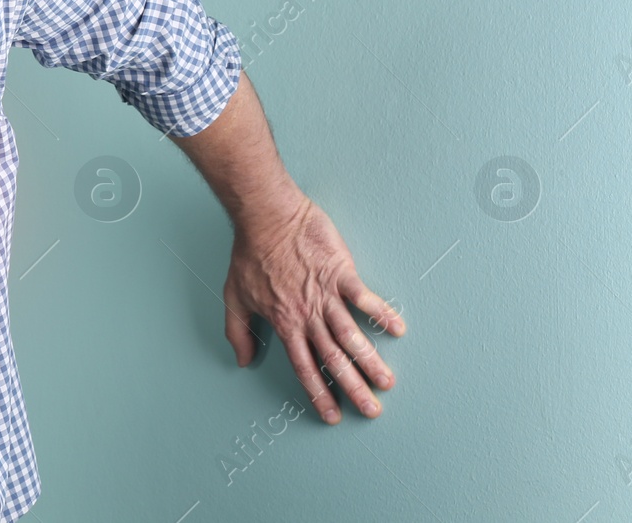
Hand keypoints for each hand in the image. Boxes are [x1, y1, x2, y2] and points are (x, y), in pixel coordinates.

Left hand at [221, 194, 405, 422]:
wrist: (266, 216)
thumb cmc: (249, 254)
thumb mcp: (233, 296)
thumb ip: (237, 332)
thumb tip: (243, 360)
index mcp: (285, 323)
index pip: (304, 367)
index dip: (318, 394)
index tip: (332, 416)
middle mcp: (308, 315)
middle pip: (334, 360)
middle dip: (352, 389)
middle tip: (372, 411)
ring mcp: (326, 294)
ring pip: (351, 336)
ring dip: (371, 361)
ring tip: (387, 382)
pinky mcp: (341, 272)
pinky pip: (364, 297)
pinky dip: (381, 313)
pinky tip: (398, 329)